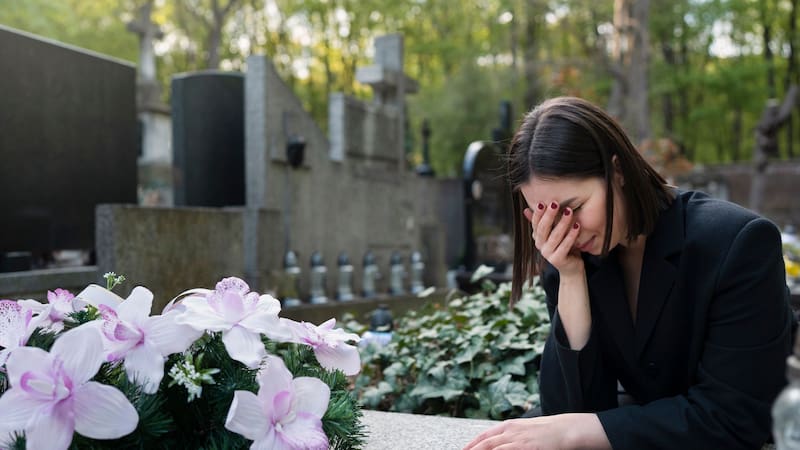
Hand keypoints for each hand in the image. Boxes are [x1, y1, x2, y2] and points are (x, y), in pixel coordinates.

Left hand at [463, 413, 610, 449]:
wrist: (566, 429)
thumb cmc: (548, 431)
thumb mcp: (526, 428)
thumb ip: (512, 434)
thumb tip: (500, 442)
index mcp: (509, 426)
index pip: (484, 436)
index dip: (471, 444)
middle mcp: (510, 432)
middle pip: (485, 444)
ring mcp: (518, 441)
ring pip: (493, 449)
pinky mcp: (526, 449)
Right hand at [524, 202, 582, 276]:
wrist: (571, 268)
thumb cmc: (563, 247)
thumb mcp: (553, 232)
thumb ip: (543, 221)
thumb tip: (526, 209)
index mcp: (538, 238)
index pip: (535, 223)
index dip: (538, 213)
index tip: (543, 202)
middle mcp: (540, 246)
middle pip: (543, 229)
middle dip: (549, 215)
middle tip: (555, 204)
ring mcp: (548, 254)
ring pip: (555, 236)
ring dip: (562, 223)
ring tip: (569, 211)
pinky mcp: (557, 260)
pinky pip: (565, 246)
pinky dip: (571, 235)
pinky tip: (577, 225)